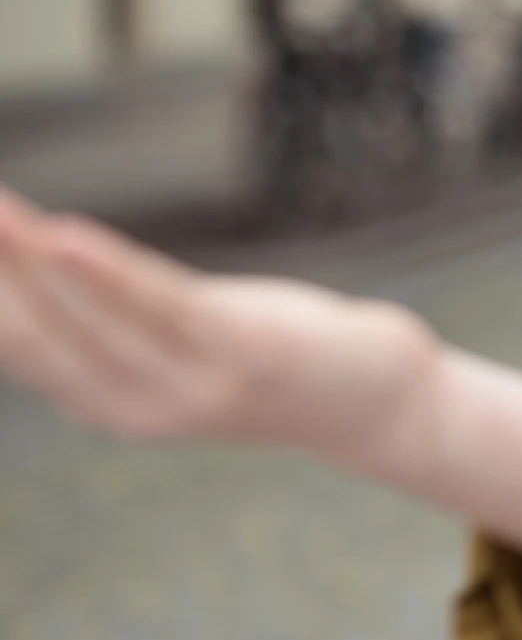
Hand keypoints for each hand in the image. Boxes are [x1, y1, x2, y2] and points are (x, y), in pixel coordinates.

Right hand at [0, 188, 442, 466]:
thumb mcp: (172, 351)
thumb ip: (104, 331)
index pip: (14, 345)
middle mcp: (133, 406)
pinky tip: (62, 233)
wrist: (369, 400)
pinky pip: (156, 305)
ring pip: (83, 316)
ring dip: (24, 257)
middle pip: (32, 333)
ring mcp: (186, 382)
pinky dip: (104, 270)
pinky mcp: (238, 348)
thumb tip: (36, 273)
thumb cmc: (262, 357)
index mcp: (106, 403)